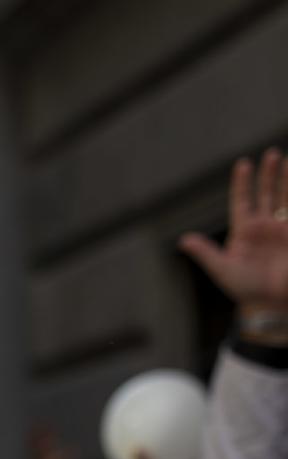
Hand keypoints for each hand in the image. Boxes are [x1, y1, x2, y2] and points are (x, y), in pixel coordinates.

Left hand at [180, 149, 287, 319]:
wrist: (270, 304)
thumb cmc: (244, 289)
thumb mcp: (222, 270)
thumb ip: (206, 252)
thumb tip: (183, 240)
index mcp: (244, 231)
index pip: (243, 201)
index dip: (242, 183)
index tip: (243, 163)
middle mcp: (265, 226)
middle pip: (267, 193)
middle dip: (269, 174)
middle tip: (272, 154)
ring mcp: (282, 230)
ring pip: (286, 198)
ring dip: (287, 180)